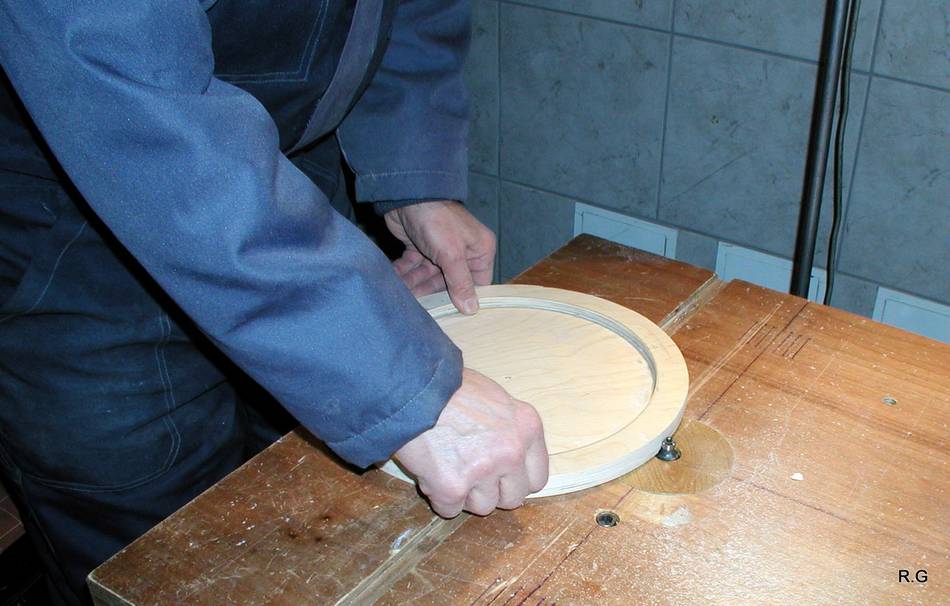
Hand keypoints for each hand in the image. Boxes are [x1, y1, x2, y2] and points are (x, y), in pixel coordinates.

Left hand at [385, 200, 494, 314]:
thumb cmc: (437, 222)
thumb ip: (461, 283)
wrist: (407, 195)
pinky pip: (414, 266)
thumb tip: (472, 310)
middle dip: (431, 291)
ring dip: (415, 283)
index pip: (476, 283)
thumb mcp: (452, 255)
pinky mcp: (419, 246)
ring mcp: (440, 248)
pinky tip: (395, 279)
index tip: (450, 314)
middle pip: (449, 282)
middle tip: (417, 304)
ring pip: (428, 275)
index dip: (464, 298)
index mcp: (479, 250)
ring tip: (401, 292)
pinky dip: (405, 273)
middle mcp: (462, 250)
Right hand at [394, 369, 548, 516]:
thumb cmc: (450, 387)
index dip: (516, 480)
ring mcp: (484, 471)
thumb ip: (508, 429)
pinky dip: (439, 498)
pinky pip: (450, 510)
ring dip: (465, 495)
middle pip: (513, 498)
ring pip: (483, 507)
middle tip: (471, 474)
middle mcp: (512, 452)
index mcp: (527, 428)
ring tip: (448, 467)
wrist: (413, 387)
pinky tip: (431, 473)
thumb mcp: (495, 398)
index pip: (537, 478)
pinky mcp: (454, 487)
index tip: (501, 477)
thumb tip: (508, 454)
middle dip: (492, 491)